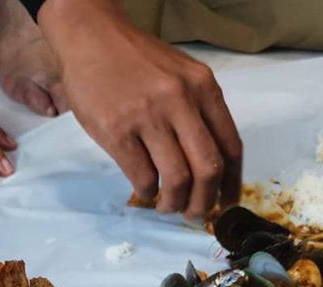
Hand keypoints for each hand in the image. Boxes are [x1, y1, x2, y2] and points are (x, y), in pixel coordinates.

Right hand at [39, 0, 241, 217]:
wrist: (91, 37)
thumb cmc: (137, 62)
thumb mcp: (180, 76)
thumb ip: (199, 112)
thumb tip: (211, 167)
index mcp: (203, 88)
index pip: (230, 146)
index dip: (231, 183)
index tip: (226, 202)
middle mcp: (180, 100)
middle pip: (208, 169)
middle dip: (205, 202)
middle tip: (195, 214)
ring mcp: (147, 116)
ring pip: (177, 179)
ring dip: (175, 203)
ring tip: (167, 206)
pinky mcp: (117, 131)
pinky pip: (143, 177)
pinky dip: (147, 192)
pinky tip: (145, 188)